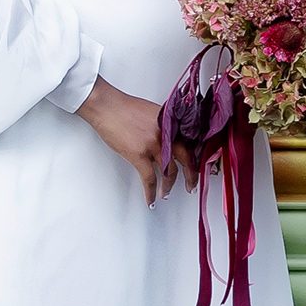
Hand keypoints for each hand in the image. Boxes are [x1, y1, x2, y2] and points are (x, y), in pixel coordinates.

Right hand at [78, 78, 188, 203]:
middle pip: (186, 159)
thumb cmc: (126, 108)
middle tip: (191, 184)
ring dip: (169, 186)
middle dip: (190, 175)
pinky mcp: (139, 155)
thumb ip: (164, 128)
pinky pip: (149, 179)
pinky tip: (151, 199)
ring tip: (167, 193)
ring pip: (169, 172)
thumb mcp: (154, 114)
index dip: (195, 158)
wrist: (108, 106)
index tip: (197, 167)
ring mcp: (154, 145)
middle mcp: (166, 134)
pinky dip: (151, 192)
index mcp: (171, 123)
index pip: (190, 143)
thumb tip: (169, 142)